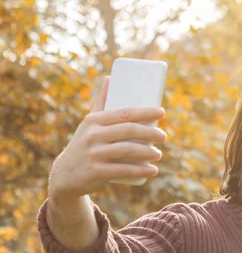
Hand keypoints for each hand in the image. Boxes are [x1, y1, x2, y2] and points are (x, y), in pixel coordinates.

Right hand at [49, 77, 167, 199]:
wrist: (66, 174)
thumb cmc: (85, 143)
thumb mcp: (90, 122)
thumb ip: (101, 102)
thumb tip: (110, 78)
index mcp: (94, 120)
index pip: (124, 113)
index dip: (145, 112)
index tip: (162, 112)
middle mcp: (93, 135)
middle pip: (128, 130)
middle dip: (150, 133)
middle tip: (164, 137)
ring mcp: (94, 153)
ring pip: (128, 150)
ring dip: (148, 152)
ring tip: (159, 154)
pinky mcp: (96, 171)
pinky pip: (123, 170)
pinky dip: (141, 170)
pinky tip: (153, 170)